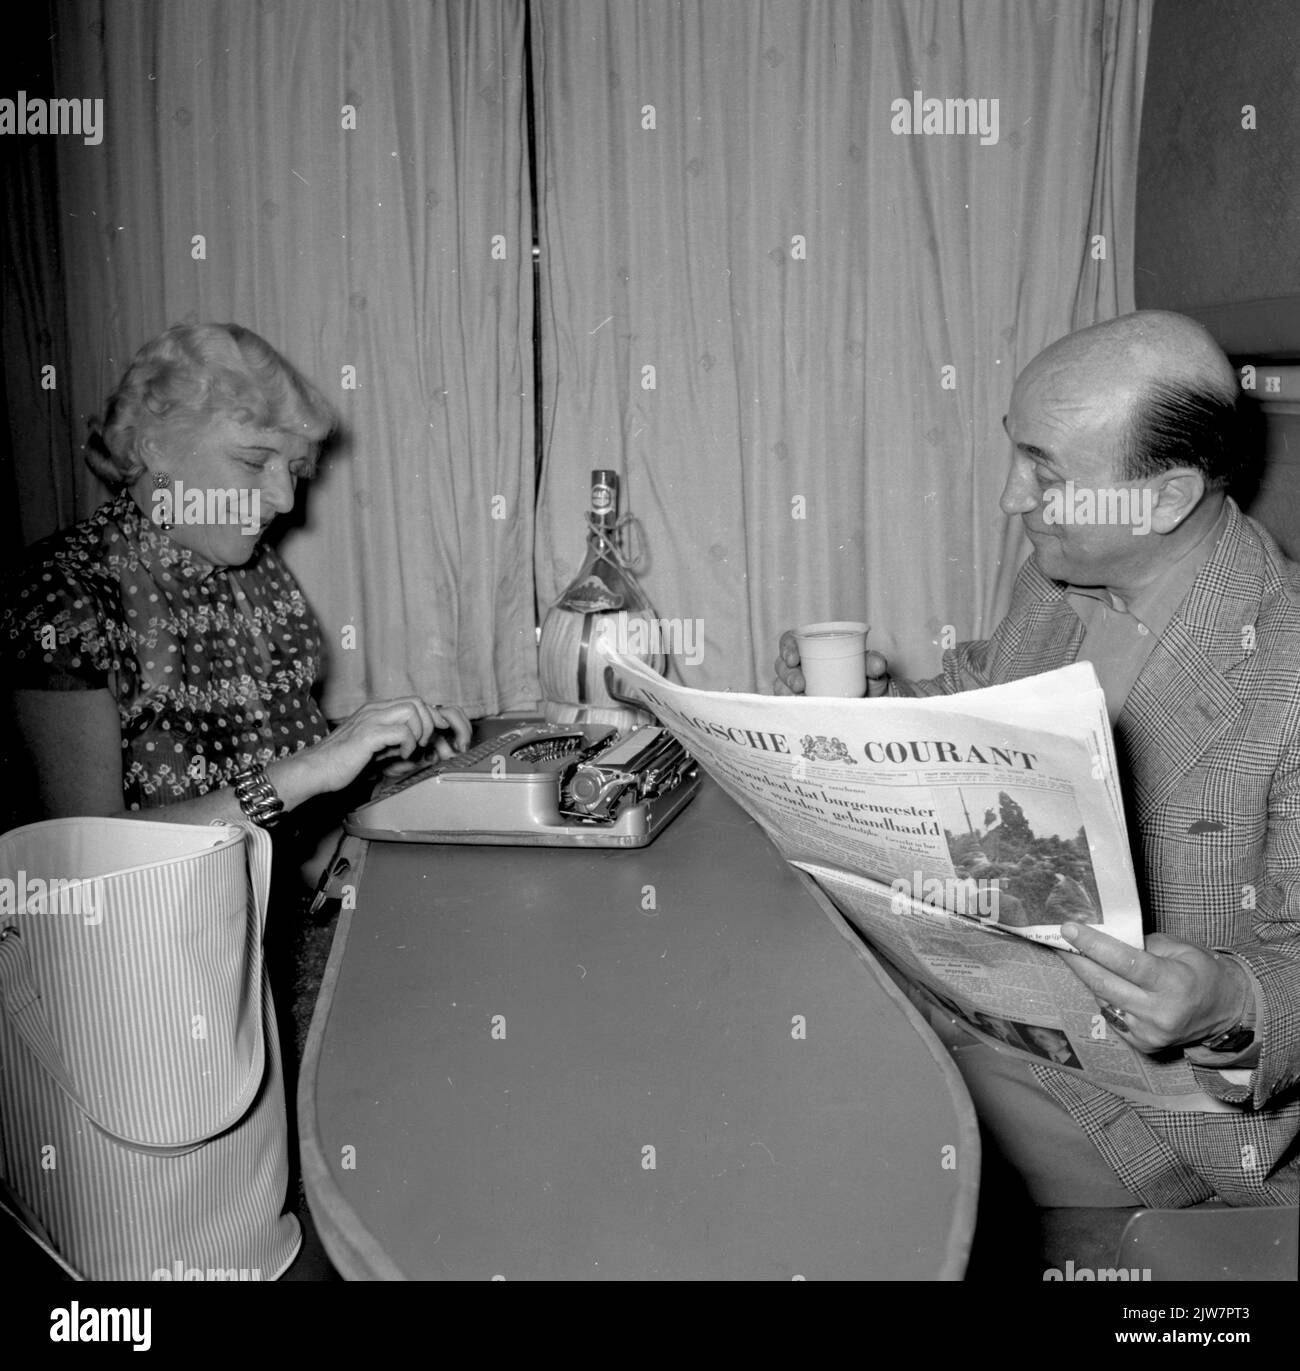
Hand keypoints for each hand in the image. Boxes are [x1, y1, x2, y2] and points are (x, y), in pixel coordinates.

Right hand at [282, 697, 465, 799]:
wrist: (315, 770)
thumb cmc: (342, 763)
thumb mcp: (376, 749)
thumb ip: (395, 742)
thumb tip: (419, 747)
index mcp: (376, 710)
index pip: (414, 702)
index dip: (430, 718)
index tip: (432, 737)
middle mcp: (374, 709)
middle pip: (418, 702)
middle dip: (429, 724)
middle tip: (422, 744)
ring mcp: (370, 719)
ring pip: (413, 710)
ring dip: (420, 732)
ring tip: (411, 750)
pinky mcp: (368, 735)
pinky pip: (402, 731)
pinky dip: (409, 745)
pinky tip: (401, 756)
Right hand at [773, 630, 890, 696]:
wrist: (872, 703)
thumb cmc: (867, 678)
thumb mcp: (871, 668)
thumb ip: (873, 663)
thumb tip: (877, 664)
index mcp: (811, 649)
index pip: (789, 642)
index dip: (786, 648)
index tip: (794, 659)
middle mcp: (801, 667)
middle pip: (782, 666)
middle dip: (787, 674)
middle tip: (800, 684)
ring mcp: (798, 687)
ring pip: (781, 686)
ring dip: (787, 692)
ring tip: (802, 697)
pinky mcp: (800, 705)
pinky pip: (788, 704)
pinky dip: (792, 706)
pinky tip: (801, 709)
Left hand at [1058, 922, 1249, 1052]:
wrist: (1226, 1012)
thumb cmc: (1202, 973)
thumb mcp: (1180, 948)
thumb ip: (1142, 943)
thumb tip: (1104, 936)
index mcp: (1173, 983)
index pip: (1125, 962)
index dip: (1094, 945)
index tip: (1069, 929)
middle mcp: (1160, 1012)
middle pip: (1105, 983)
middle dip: (1077, 959)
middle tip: (1058, 940)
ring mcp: (1150, 1033)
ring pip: (1104, 1000)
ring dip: (1088, 978)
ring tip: (1076, 956)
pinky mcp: (1144, 1045)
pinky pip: (1112, 1016)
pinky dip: (1104, 998)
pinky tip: (1104, 984)